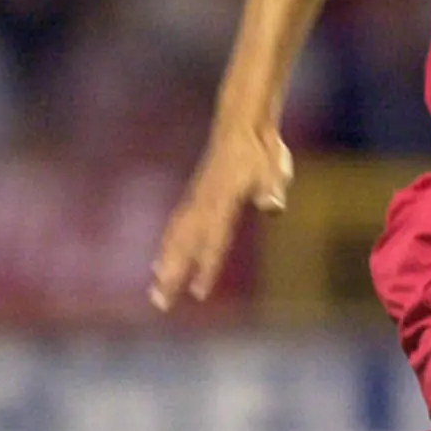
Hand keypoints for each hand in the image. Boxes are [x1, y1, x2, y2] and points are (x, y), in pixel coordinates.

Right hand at [150, 121, 292, 309]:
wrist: (242, 126)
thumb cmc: (261, 152)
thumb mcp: (275, 168)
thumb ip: (272, 188)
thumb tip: (273, 205)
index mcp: (224, 200)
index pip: (215, 240)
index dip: (207, 267)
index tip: (200, 293)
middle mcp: (204, 204)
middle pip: (185, 245)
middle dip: (173, 275)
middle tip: (161, 304)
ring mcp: (195, 202)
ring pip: (176, 239)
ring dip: (165, 267)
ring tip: (155, 293)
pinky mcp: (192, 201)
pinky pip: (176, 229)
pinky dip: (166, 249)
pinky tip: (158, 264)